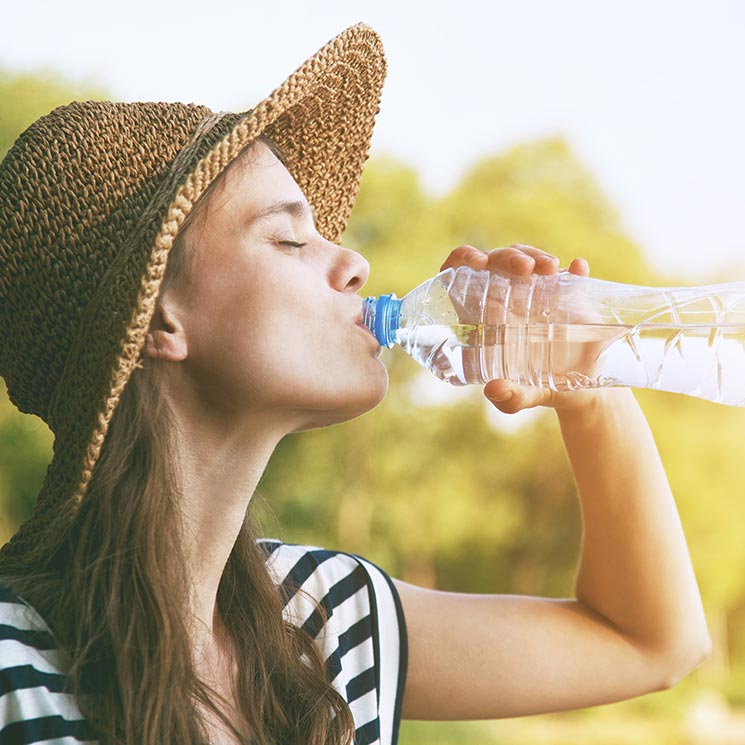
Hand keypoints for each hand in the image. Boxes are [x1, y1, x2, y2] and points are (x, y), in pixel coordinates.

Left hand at [439, 244, 597, 413]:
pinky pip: (568, 273)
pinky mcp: (567, 295)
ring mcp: (537, 293)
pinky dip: (573, 269)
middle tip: (525, 270)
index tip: (477, 261)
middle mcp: (507, 299)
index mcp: (485, 316)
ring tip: (551, 270)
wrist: (580, 391)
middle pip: (497, 261)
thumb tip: (494, 390)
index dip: (462, 259)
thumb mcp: (524, 396)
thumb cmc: (539, 389)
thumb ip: (509, 397)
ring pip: (527, 258)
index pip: (461, 275)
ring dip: (537, 257)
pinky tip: (579, 269)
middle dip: (508, 257)